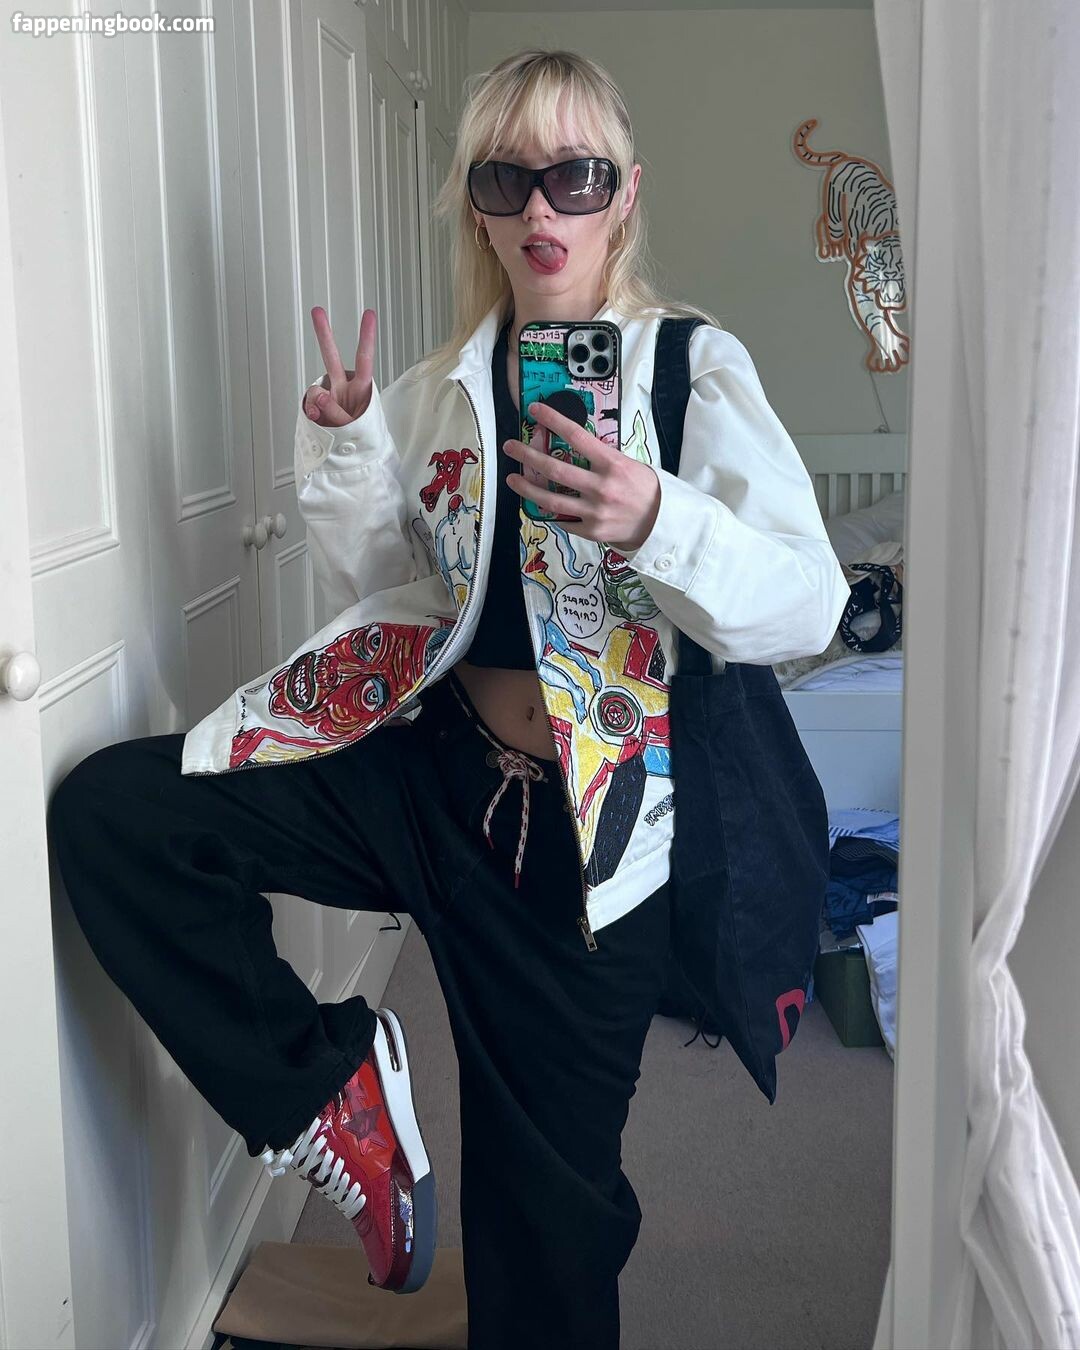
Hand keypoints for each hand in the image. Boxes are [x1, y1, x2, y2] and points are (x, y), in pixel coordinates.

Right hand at [303, 306, 376, 426]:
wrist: (349, 454)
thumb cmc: (359, 435)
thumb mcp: (352, 426)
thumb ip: (335, 410)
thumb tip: (318, 394)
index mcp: (361, 389)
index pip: (364, 359)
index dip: (366, 337)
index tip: (369, 314)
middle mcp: (344, 388)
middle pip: (332, 358)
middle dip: (323, 335)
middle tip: (317, 311)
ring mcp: (329, 396)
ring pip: (315, 389)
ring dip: (319, 405)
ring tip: (330, 420)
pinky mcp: (317, 406)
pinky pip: (309, 405)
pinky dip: (312, 414)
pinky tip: (320, 421)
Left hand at [503, 400, 660, 552]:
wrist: (661, 523)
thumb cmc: (645, 489)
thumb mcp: (630, 464)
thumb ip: (602, 457)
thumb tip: (575, 444)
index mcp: (612, 464)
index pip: (576, 436)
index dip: (553, 420)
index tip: (536, 410)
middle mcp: (601, 487)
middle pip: (555, 468)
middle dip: (528, 455)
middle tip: (511, 447)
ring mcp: (594, 511)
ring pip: (550, 499)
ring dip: (527, 488)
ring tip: (512, 479)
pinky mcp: (591, 530)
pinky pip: (562, 520)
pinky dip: (549, 512)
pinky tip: (537, 504)